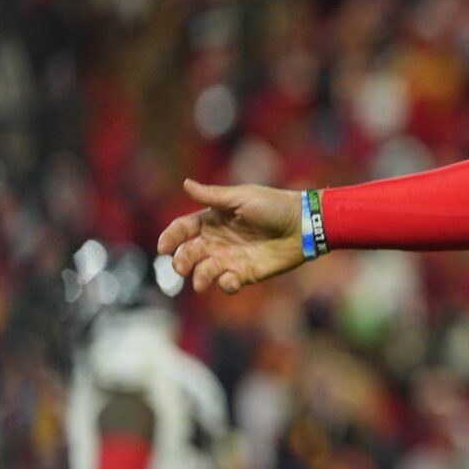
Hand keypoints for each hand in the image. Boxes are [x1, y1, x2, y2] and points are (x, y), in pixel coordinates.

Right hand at [156, 179, 305, 294]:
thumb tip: (185, 184)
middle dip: (181, 261)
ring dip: (199, 277)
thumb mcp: (242, 197)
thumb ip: (213, 196)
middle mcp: (217, 240)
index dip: (170, 238)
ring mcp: (230, 258)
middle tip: (181, 267)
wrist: (304, 224)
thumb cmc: (274, 205)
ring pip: (205, 271)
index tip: (164, 248)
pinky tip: (231, 281)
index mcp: (212, 219)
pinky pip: (228, 283)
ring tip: (200, 282)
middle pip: (189, 253)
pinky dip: (225, 285)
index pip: (183, 229)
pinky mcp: (245, 273)